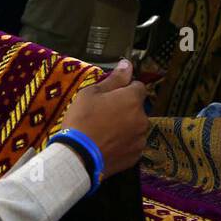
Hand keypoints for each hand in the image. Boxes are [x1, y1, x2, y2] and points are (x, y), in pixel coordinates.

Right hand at [59, 59, 148, 178]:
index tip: (110, 95)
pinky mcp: (136, 156)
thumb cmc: (82, 120)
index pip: (138, 86)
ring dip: (125, 126)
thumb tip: (127, 64)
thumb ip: (113, 79)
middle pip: (137, 108)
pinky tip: (107, 145)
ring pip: (135, 127)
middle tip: (103, 114)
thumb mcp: (91, 94)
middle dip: (125, 108)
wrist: (78, 156)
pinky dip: (123, 143)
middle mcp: (142, 118)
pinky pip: (132, 144)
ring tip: (104, 132)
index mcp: (132, 100)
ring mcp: (140, 139)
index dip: (125, 89)